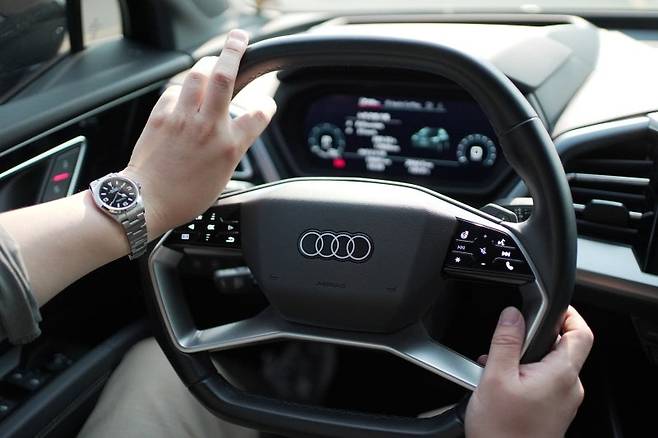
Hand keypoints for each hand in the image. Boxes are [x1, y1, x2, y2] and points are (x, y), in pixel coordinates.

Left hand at [122, 29, 275, 236]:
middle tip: (239, 38)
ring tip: (212, 61)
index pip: (258, 115)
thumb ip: (230, 150)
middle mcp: (207, 127)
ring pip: (196, 76)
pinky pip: (174, 91)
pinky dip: (182, 89)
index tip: (266, 103)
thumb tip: (232, 135)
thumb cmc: (185, 197)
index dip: (266, 106)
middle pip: (224, 77)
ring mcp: (182, 119)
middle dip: (233, 51)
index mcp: (229, 147)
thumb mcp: (222, 177)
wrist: (147, 200)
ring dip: (206, 64)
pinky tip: (185, 93)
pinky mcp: (160, 117)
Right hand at [465, 306, 593, 437]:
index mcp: (561, 374)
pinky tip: (500, 385)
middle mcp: (569, 387)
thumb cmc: (503, 432)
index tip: (548, 306)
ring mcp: (563, 402)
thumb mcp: (496, 377)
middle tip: (507, 340)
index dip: (568, 313)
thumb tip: (512, 314)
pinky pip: (544, 383)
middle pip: (562, 347)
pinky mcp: (552, 412)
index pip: (581, 332)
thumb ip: (506, 341)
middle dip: (532, 338)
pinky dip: (524, 376)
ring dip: (524, 359)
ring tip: (495, 368)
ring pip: (549, 366)